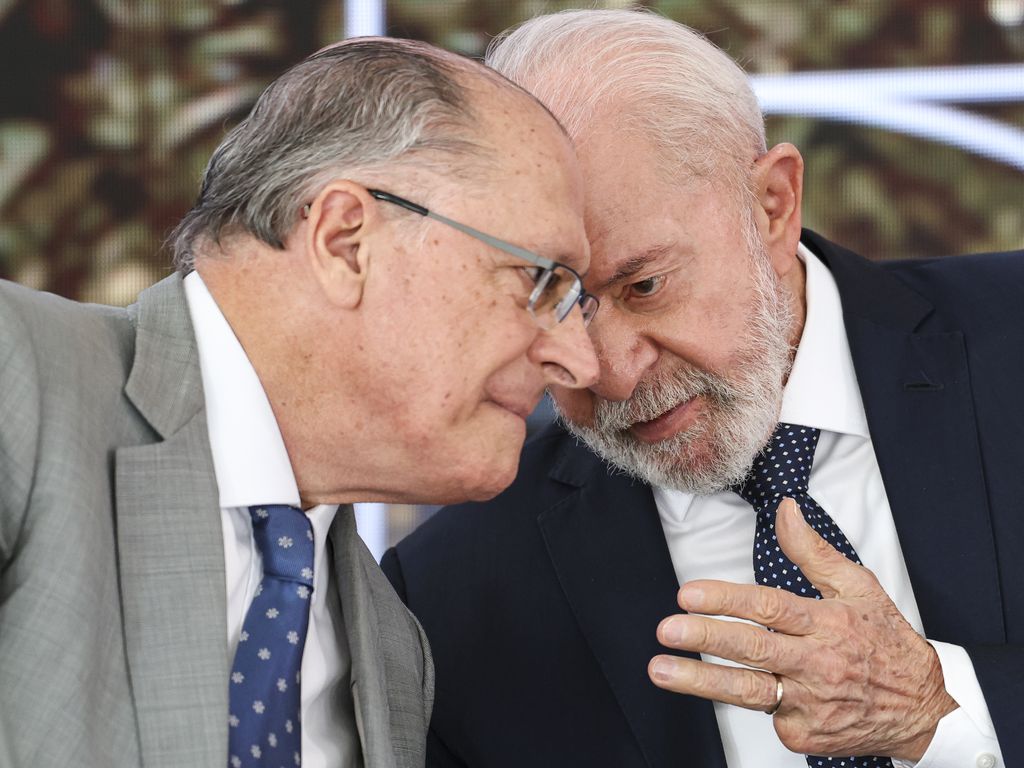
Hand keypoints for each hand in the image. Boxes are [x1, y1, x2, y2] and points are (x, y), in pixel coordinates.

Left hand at [648, 498, 956, 759]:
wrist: (922, 708)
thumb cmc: (885, 641)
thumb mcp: (858, 586)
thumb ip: (812, 550)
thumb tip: (785, 509)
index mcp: (827, 622)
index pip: (769, 607)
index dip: (726, 600)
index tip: (688, 594)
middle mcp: (816, 663)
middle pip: (753, 649)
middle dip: (704, 637)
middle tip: (667, 630)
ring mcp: (810, 703)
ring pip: (747, 691)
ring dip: (700, 680)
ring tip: (662, 669)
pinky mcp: (806, 736)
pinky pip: (768, 717)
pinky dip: (751, 704)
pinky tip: (734, 691)